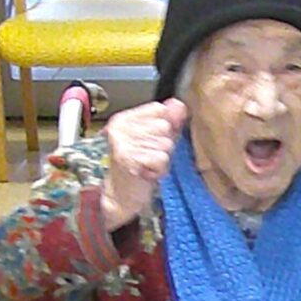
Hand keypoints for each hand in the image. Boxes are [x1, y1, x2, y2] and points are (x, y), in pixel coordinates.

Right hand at [100, 98, 187, 231]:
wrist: (122, 196)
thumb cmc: (139, 168)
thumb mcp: (154, 141)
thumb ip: (169, 122)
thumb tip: (179, 105)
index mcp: (124, 118)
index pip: (159, 109)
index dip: (164, 129)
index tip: (152, 142)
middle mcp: (120, 127)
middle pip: (164, 127)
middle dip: (164, 146)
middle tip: (149, 157)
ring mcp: (122, 142)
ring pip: (164, 144)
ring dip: (162, 160)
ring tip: (148, 166)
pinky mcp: (128, 157)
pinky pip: (161, 158)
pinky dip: (159, 170)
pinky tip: (148, 173)